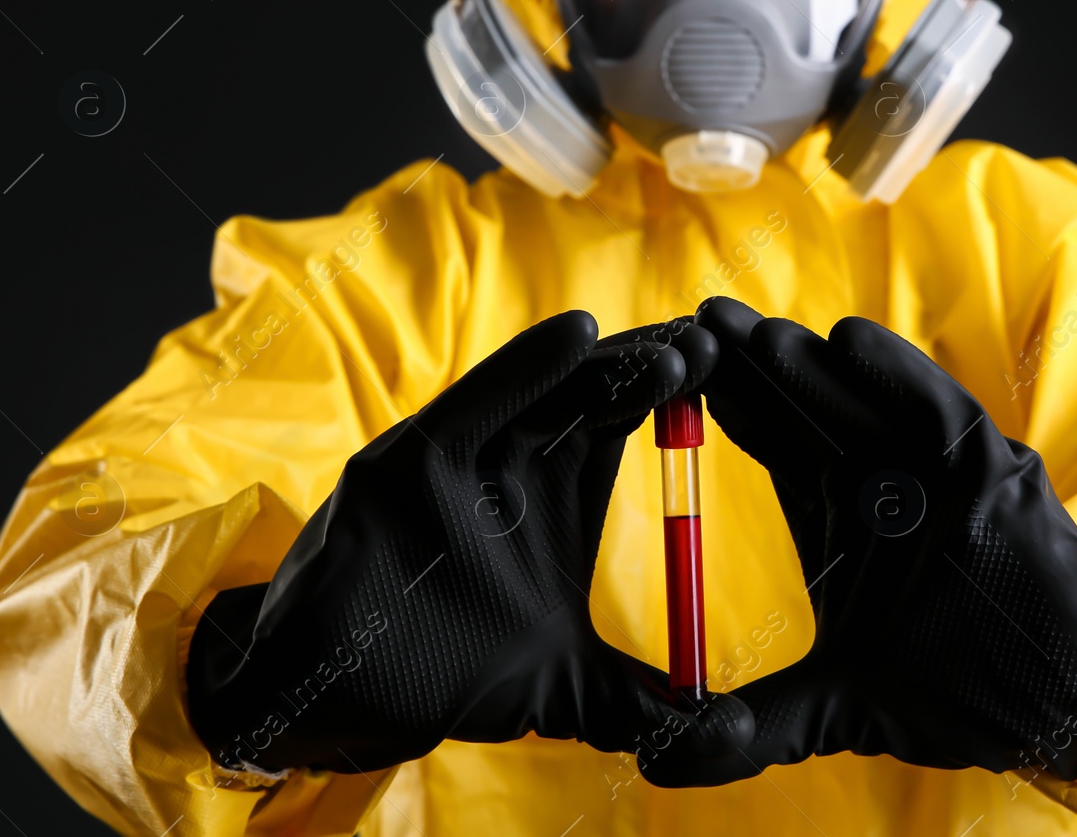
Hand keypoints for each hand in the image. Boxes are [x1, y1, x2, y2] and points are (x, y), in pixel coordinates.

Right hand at [185, 310, 753, 775]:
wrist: (332, 689)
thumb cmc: (446, 666)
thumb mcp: (559, 683)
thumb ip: (634, 703)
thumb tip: (719, 741)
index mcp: (554, 481)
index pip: (626, 413)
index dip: (682, 392)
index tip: (744, 375)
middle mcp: (508, 454)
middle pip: (597, 387)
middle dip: (661, 367)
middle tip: (723, 349)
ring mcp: (455, 453)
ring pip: (547, 390)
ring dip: (615, 368)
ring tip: (678, 352)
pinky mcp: (405, 464)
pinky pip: (472, 406)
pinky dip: (525, 371)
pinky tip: (578, 336)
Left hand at [644, 298, 1076, 785]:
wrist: (1071, 692)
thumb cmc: (955, 687)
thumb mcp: (841, 702)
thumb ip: (758, 725)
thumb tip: (660, 761)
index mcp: (841, 512)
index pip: (772, 444)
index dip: (721, 407)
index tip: (664, 372)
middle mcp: (888, 480)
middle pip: (807, 410)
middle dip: (750, 368)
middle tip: (696, 323)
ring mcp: (944, 471)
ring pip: (864, 405)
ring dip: (808, 366)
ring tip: (754, 334)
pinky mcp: (996, 472)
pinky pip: (941, 416)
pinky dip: (899, 378)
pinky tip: (849, 340)